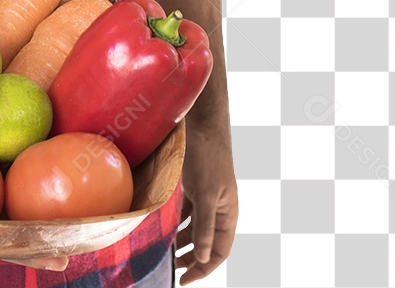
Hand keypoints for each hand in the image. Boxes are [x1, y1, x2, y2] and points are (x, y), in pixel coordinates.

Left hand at [173, 117, 237, 284]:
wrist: (202, 123)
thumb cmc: (207, 157)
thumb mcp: (205, 193)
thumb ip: (205, 226)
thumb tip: (204, 258)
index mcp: (228, 214)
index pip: (220, 252)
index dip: (204, 268)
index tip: (184, 281)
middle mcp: (220, 208)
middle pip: (208, 243)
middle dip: (192, 258)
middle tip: (173, 269)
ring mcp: (208, 196)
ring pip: (197, 227)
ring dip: (184, 241)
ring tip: (168, 251)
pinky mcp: (196, 185)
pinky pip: (188, 211)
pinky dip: (178, 222)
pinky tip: (166, 226)